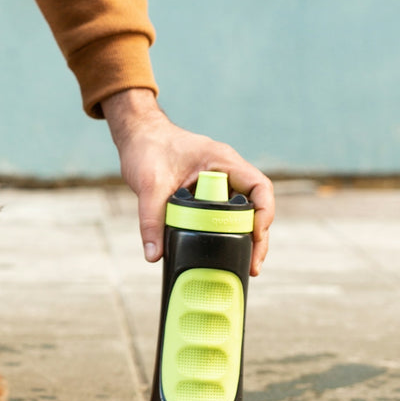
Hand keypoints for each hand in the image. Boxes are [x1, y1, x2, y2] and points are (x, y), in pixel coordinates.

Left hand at [102, 88, 274, 276]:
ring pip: (240, 211)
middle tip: (252, 266)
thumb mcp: (148, 185)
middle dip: (257, 236)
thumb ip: (151, 220)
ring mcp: (218, 180)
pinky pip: (222, 212)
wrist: (136, 134)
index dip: (263, 214)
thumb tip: (153, 255)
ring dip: (243, 235)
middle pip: (255, 205)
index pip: (259, 187)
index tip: (254, 238)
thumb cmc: (146, 147)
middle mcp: (226, 170)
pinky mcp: (205, 191)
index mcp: (222, 160)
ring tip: (243, 265)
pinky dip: (225, 230)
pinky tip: (221, 250)